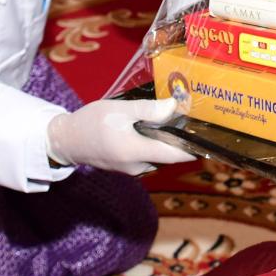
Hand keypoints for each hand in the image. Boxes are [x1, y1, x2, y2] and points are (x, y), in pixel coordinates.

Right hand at [46, 98, 194, 175]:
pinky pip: (149, 157)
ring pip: (160, 156)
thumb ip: (148, 110)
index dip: (194, 147)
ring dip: (166, 142)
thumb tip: (174, 107)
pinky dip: (155, 145)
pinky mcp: (128, 168)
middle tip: (190, 118)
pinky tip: (153, 129)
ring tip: (173, 119)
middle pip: (169, 155)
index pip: (175, 155)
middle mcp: (138, 166)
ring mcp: (133, 169)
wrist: (66, 141)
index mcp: (136, 151)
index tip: (208, 136)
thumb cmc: (91, 122)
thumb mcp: (120, 110)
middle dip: (180, 139)